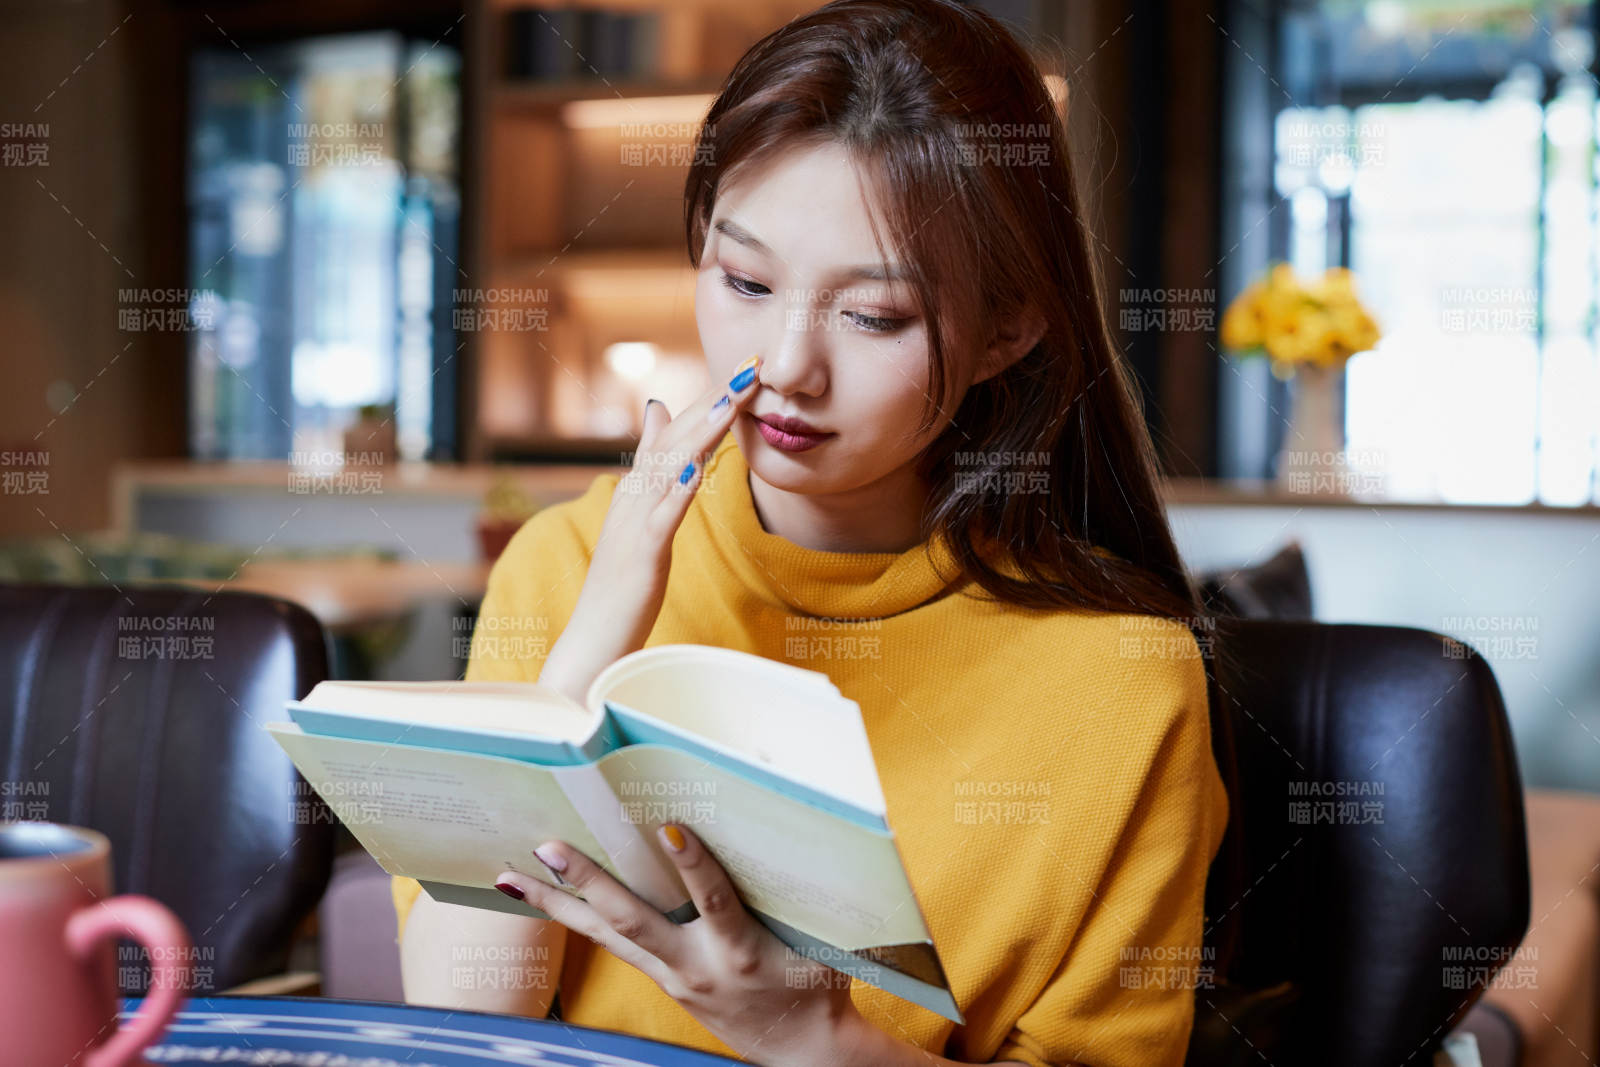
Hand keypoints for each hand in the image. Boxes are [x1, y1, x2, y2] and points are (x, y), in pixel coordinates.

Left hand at [492, 822, 866, 1066]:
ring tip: (511, 876)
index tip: (671, 827)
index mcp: (742, 952)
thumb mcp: (823, 939)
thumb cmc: (816, 984)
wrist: (800, 1049)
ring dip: (556, 905)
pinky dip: (575, 920)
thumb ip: (805, 892)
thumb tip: (801, 830)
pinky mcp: (661, 979)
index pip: (716, 901)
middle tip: (550, 848)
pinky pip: (611, 945)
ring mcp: (672, 975)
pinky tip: (541, 899)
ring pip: (606, 935)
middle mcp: (697, 965)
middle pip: (634, 920)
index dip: (695, 865)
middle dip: (589, 883)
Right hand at [537, 355, 762, 704]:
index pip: (680, 433)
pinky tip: (698, 466)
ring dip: (702, 430)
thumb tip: (658, 408)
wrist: (594, 636)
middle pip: (679, 438)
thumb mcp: (643, 515)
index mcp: (640, 487)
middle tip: (750, 365)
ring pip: (672, 466)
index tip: (746, 370)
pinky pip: (663, 515)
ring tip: (732, 398)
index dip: (712, 400)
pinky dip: (679, 488)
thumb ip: (652, 465)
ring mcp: (636, 522)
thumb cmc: (622, 582)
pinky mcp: (642, 553)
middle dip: (715, 400)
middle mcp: (635, 495)